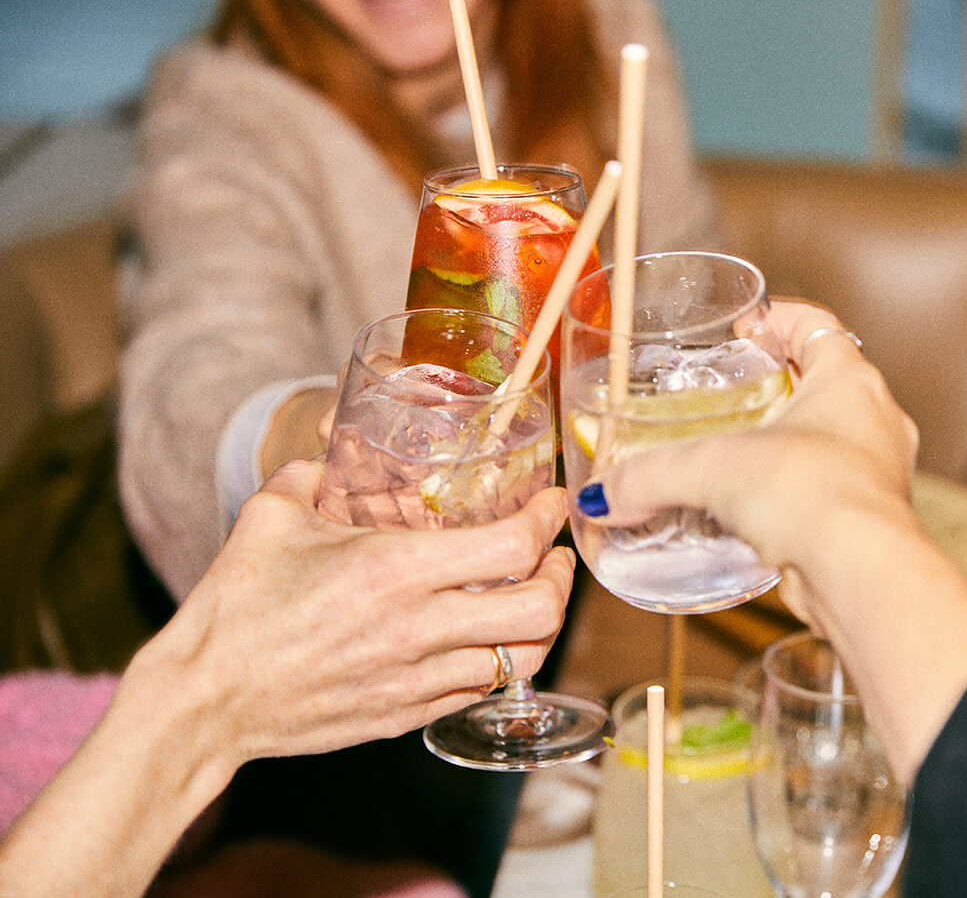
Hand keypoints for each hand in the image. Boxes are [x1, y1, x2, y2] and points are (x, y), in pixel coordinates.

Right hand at [150, 459, 572, 766]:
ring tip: (533, 596)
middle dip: (562, 576)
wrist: (206, 700)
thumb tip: (330, 449)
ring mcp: (416, 679)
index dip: (547, 520)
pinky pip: (479, 690)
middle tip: (554, 554)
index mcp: (394, 569)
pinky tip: (486, 638)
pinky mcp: (406, 715)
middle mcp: (418, 628)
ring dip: (541, 623)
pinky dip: (499, 660)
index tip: (554, 503)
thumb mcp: (273, 516)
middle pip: (540, 610)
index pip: (511, 547)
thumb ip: (313, 472)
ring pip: (522, 660)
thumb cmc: (236, 606)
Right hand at [577, 301, 919, 624]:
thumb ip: (649, 477)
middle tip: (730, 395)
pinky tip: (753, 515)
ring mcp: (875, 474)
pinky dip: (790, 496)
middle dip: (775, 388)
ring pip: (828, 443)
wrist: (860, 574)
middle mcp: (873, 423)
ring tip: (735, 457)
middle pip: (823, 385)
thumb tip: (602, 496)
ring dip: (784, 446)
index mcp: (850, 383)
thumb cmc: (814, 496)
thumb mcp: (712, 470)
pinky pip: (825, 494)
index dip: (779, 319)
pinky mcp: (866, 522)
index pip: (819, 326)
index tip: (745, 328)